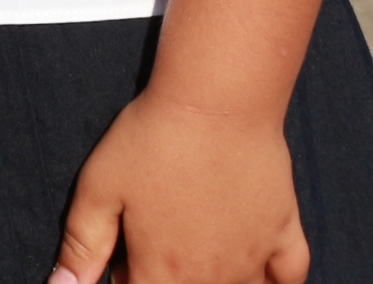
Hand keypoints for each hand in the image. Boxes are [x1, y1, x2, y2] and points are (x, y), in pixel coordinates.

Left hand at [52, 91, 310, 283]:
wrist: (216, 105)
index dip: (127, 280)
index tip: (122, 263)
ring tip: (189, 246)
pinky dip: (272, 282)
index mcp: (165, 271)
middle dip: (166, 279)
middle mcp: (214, 277)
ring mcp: (256, 260)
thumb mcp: (98, 189)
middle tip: (152, 243)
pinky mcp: (287, 237)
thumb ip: (82, 246)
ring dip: (215, 281)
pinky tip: (255, 267)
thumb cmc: (153, 143)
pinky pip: (290, 280)